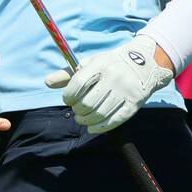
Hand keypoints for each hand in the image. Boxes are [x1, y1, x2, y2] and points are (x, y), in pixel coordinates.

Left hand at [44, 34, 173, 134]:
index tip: (68, 100)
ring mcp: (125, 90)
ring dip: (86, 120)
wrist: (144, 64)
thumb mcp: (90, 63)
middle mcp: (114, 76)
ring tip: (82, 119)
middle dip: (77, 111)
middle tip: (76, 110)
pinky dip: (100, 127)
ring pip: (99, 114)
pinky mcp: (134, 103)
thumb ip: (68, 74)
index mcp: (100, 64)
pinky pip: (115, 120)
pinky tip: (92, 127)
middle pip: (88, 102)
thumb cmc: (109, 65)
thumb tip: (47, 82)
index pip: (78, 84)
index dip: (68, 96)